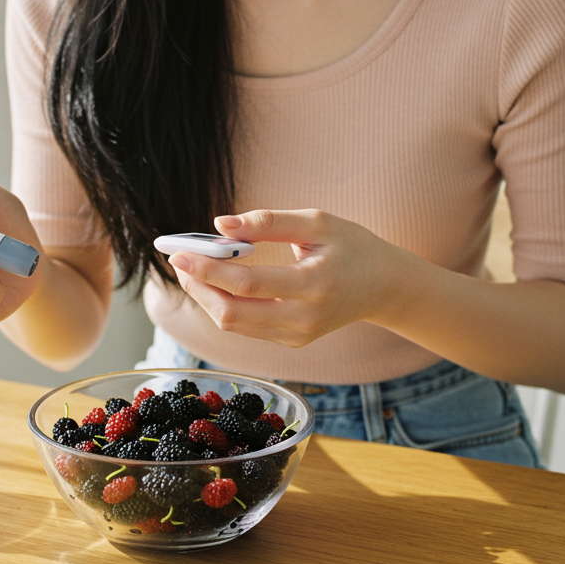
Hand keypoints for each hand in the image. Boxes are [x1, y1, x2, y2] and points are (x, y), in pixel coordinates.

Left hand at [168, 209, 416, 346]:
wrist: (384, 287)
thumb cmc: (352, 247)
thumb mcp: (317, 222)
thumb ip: (267, 221)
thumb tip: (220, 225)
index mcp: (313, 285)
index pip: (247, 284)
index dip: (208, 269)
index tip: (180, 252)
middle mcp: (304, 319)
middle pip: (232, 314)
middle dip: (199, 287)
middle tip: (180, 260)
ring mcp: (297, 336)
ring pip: (234, 325)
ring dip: (206, 297)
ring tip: (193, 268)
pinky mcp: (292, 343)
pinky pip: (246, 328)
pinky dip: (225, 306)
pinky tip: (218, 283)